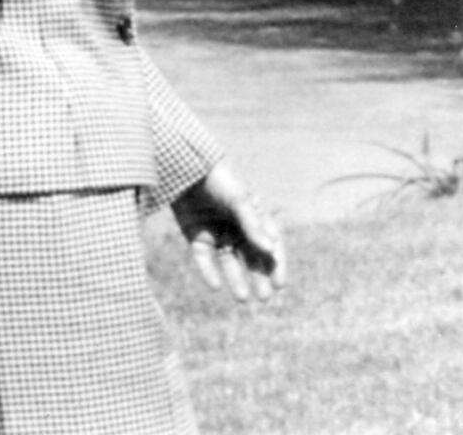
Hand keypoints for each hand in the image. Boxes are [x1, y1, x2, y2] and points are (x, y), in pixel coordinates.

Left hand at [172, 161, 283, 301]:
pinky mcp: (195, 233)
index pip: (270, 245)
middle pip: (251, 257)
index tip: (280, 284)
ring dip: (236, 279)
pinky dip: (209, 271)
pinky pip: (204, 257)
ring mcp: (216, 231)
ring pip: (229, 261)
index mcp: (253, 217)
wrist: (182, 164)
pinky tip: (216, 285)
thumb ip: (253, 224)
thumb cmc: (216, 178)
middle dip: (259, 277)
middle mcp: (237, 227)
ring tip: (242, 298)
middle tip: (264, 297)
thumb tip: (271, 249)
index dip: (276, 265)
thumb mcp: (238, 200)